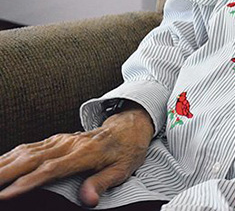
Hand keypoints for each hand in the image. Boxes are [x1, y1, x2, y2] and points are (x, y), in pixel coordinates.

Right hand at [0, 104, 153, 207]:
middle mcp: (68, 144)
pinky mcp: (54, 140)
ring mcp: (59, 140)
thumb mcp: (122, 169)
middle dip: (5, 173)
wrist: (129, 126)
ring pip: (24, 152)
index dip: (28, 182)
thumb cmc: (126, 150)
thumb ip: (102, 183)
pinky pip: (27, 148)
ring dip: (3, 164)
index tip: (7, 193)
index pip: (51, 169)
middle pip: (30, 159)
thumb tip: (88, 201)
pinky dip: (8, 157)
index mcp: (85, 153)